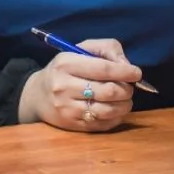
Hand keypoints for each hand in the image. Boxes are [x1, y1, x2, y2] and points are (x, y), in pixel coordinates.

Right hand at [17, 39, 143, 132]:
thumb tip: (126, 64)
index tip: (136, 73)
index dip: (125, 72)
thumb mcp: (80, 50)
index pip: (103, 69)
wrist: (37, 95)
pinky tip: (115, 110)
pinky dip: (116, 117)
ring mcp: (67, 108)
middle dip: (126, 89)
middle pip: (108, 91)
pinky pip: (103, 124)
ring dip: (124, 105)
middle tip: (129, 87)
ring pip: (108, 110)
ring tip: (124, 99)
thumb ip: (106, 49)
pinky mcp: (72, 125)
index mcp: (66, 63)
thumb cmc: (64, 69)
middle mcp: (64, 86)